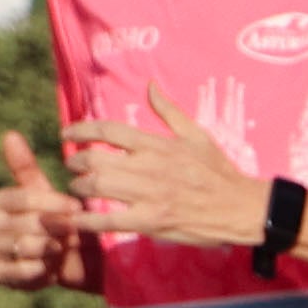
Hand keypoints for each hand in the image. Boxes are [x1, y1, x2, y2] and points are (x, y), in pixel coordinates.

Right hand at [0, 131, 95, 292]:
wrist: (66, 259)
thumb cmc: (57, 219)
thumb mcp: (45, 191)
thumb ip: (25, 167)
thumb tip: (9, 134)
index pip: (23, 198)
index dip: (51, 203)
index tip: (75, 208)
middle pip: (24, 223)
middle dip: (54, 228)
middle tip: (72, 231)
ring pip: (24, 246)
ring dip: (50, 248)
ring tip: (61, 248)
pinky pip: (19, 272)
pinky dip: (40, 269)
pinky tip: (51, 267)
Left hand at [64, 89, 272, 251]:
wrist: (240, 207)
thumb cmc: (218, 171)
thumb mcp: (197, 134)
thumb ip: (169, 111)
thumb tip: (150, 86)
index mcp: (158, 144)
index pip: (110, 130)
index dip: (82, 129)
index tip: (67, 133)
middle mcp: (149, 167)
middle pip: (97, 159)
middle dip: (76, 160)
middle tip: (72, 164)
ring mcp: (149, 196)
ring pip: (99, 186)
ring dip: (79, 186)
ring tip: (76, 187)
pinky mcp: (151, 222)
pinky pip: (110, 221)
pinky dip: (88, 220)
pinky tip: (76, 219)